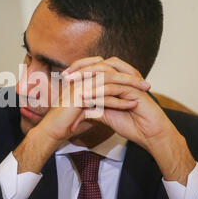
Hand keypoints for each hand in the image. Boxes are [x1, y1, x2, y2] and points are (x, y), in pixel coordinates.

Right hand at [14, 56, 148, 173]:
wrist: (51, 130)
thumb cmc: (66, 119)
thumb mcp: (84, 106)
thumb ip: (95, 100)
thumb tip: (108, 101)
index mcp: (81, 77)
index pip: (106, 68)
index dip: (123, 73)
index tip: (138, 80)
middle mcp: (81, 78)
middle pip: (110, 71)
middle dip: (130, 76)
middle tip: (146, 83)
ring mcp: (80, 86)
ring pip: (110, 81)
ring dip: (129, 86)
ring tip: (145, 92)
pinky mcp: (81, 98)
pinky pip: (105, 97)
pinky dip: (120, 100)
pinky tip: (132, 104)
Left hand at [65, 56, 195, 184]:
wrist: (150, 135)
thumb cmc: (132, 125)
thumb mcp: (106, 116)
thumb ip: (93, 109)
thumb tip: (78, 108)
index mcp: (117, 80)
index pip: (97, 67)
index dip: (80, 69)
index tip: (64, 77)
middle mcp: (124, 78)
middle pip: (101, 65)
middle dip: (82, 69)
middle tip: (66, 76)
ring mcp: (130, 83)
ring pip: (107, 74)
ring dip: (88, 79)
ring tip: (73, 84)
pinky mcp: (135, 91)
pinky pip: (114, 88)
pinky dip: (99, 91)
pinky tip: (86, 96)